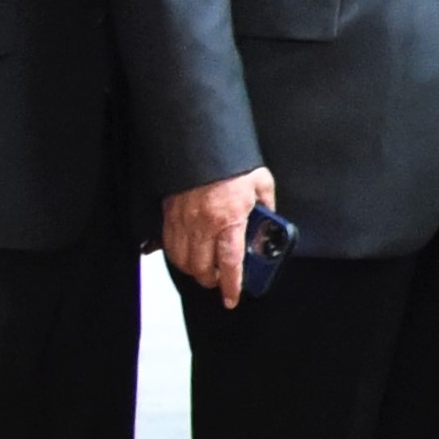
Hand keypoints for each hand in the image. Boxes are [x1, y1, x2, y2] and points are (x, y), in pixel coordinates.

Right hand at [168, 169, 273, 304]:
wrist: (199, 140)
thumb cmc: (229, 159)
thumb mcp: (259, 181)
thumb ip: (266, 202)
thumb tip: (269, 215)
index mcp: (229, 219)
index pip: (230, 264)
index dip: (231, 286)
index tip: (231, 298)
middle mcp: (203, 225)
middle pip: (202, 268)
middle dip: (211, 280)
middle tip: (220, 280)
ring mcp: (183, 221)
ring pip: (182, 261)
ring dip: (193, 270)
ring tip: (204, 268)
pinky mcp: (169, 214)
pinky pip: (169, 245)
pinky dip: (177, 255)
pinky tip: (186, 254)